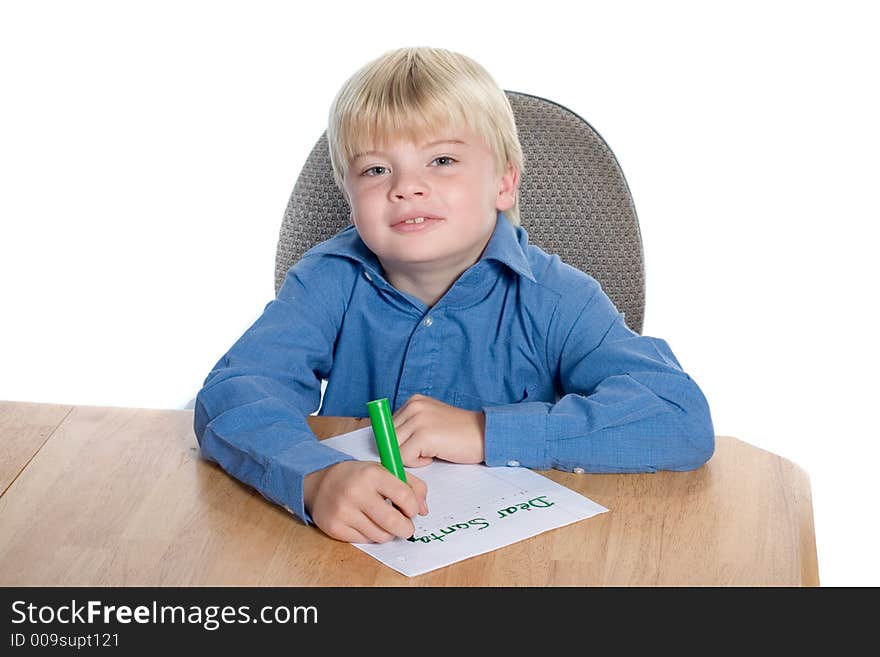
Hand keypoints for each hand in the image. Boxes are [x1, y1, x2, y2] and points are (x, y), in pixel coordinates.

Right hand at [303, 461, 427, 543]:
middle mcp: (356, 492)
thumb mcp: (384, 471)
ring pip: (381, 536)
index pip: (404, 496)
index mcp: (372, 474)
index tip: (412, 511)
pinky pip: (365, 541)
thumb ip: (410, 485)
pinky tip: (366, 523)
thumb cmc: (357, 477)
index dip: (413, 508)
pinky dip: (370, 535)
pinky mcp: (335, 527)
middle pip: (393, 522)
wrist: (320, 483)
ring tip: (383, 522)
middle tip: (406, 527)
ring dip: (388, 533)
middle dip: (406, 528)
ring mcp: (343, 511)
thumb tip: (423, 510)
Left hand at [393, 394, 485, 466]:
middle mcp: (413, 406)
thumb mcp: (431, 422)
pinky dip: (418, 463)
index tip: (406, 450)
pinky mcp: (423, 435)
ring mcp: (418, 419)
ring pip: (392, 448)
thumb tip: (385, 446)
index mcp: (414, 401)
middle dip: (398, 450)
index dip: (392, 442)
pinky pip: (404, 457)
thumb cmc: (460, 434)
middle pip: (385, 437)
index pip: (385, 425)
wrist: (486, 434)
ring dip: (409, 457)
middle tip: (421, 453)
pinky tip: (434, 455)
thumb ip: (410, 428)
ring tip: (429, 453)